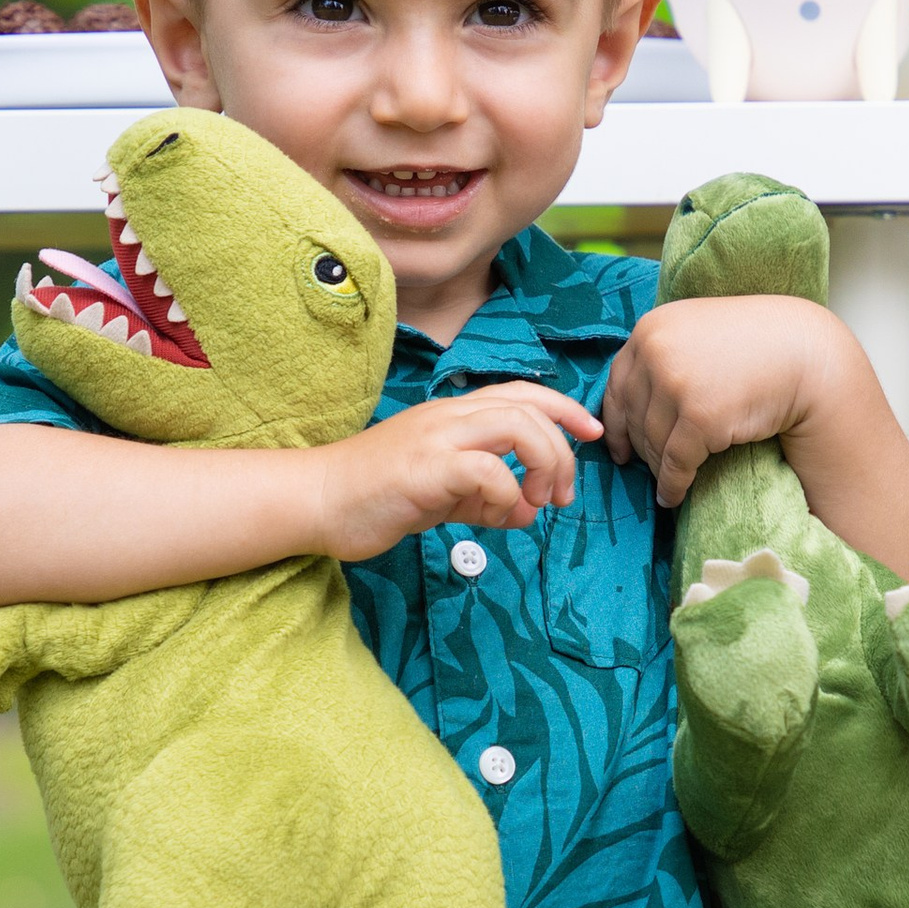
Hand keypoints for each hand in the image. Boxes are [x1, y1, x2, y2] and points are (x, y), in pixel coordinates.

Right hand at [308, 381, 600, 561]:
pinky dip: (507, 494)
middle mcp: (449, 415)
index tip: (592, 434)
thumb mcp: (444, 497)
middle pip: (530, 408)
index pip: (523, 393)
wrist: (316, 500)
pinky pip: (488, 470)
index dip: (565, 409)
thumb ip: (487, 501)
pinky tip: (497, 515)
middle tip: (562, 495)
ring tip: (539, 502)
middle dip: (563, 450)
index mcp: (454, 414)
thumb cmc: (374, 496)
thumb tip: (529, 512)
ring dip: (544, 464)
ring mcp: (436, 438)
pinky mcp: (425, 468)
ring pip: (518, 426)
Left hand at [604, 294, 908, 571]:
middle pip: (633, 417)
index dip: (615, 422)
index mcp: (651, 328)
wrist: (806, 355)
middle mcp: (657, 351)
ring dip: (657, 469)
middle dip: (641, 448)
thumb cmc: (756, 344)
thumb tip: (627, 401)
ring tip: (667, 481)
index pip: (617, 385)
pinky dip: (672, 485)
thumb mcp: (696, 332)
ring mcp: (677, 383)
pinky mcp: (700, 417)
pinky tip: (674, 496)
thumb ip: (662, 354)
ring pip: (652, 443)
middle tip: (648, 469)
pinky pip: (675, 463)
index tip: (620, 447)